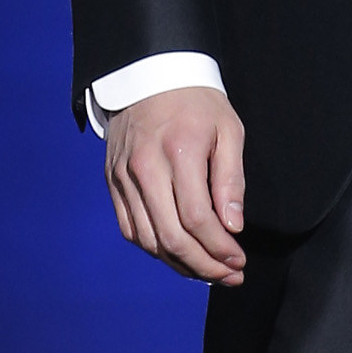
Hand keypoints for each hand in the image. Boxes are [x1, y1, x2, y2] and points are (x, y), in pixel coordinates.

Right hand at [103, 87, 246, 284]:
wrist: (147, 76)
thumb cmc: (196, 103)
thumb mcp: (228, 130)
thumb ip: (231, 180)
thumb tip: (232, 227)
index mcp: (179, 152)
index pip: (196, 218)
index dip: (219, 248)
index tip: (239, 261)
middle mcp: (145, 169)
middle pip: (171, 237)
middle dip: (204, 266)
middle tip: (229, 276)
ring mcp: (123, 178)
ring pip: (148, 240)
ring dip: (180, 264)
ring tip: (209, 272)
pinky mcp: (113, 183)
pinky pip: (131, 229)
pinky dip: (155, 249)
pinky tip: (179, 255)